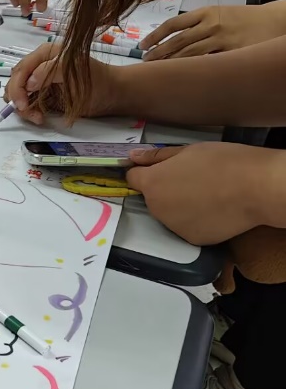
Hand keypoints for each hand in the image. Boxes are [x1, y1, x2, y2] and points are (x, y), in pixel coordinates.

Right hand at [4, 42, 121, 123]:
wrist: (112, 94)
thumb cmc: (97, 79)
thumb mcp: (74, 70)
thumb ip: (49, 71)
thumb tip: (28, 83)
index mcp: (44, 54)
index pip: (20, 70)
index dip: (17, 88)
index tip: (23, 105)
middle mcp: (39, 65)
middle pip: (15, 82)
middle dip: (18, 99)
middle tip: (29, 113)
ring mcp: (40, 81)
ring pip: (17, 94)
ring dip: (22, 108)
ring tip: (37, 117)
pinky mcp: (43, 95)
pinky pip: (27, 103)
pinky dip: (29, 112)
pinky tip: (40, 117)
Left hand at [126, 143, 275, 244]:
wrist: (256, 188)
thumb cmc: (224, 162)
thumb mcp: (189, 150)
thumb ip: (157, 156)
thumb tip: (134, 156)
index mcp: (152, 183)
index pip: (133, 178)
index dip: (145, 172)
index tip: (159, 170)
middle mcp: (156, 208)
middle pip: (153, 197)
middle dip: (166, 189)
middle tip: (194, 179)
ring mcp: (173, 226)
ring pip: (170, 213)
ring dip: (181, 206)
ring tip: (208, 195)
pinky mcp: (191, 239)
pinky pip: (188, 227)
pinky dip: (197, 220)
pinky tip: (215, 210)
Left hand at [139, 3, 285, 60]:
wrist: (275, 20)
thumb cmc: (244, 19)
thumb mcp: (219, 13)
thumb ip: (197, 24)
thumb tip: (170, 39)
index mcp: (206, 12)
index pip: (173, 24)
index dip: (155, 36)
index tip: (142, 46)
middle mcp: (212, 24)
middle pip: (177, 42)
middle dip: (157, 54)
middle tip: (144, 64)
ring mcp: (223, 40)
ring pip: (190, 55)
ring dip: (170, 64)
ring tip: (156, 72)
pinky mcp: (233, 53)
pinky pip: (208, 64)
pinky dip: (192, 70)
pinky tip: (181, 76)